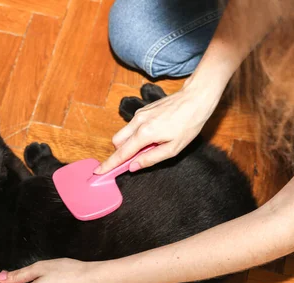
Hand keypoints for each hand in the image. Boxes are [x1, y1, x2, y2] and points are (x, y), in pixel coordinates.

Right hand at [94, 82, 218, 173]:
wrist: (195, 99)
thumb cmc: (188, 124)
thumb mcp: (173, 148)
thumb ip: (151, 158)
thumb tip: (133, 166)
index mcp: (144, 134)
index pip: (121, 153)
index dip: (110, 164)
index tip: (99, 172)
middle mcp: (137, 122)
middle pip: (117, 142)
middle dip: (121, 152)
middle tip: (137, 158)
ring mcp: (139, 114)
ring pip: (124, 133)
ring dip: (130, 143)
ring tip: (152, 145)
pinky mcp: (143, 110)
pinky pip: (132, 126)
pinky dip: (136, 134)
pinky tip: (155, 134)